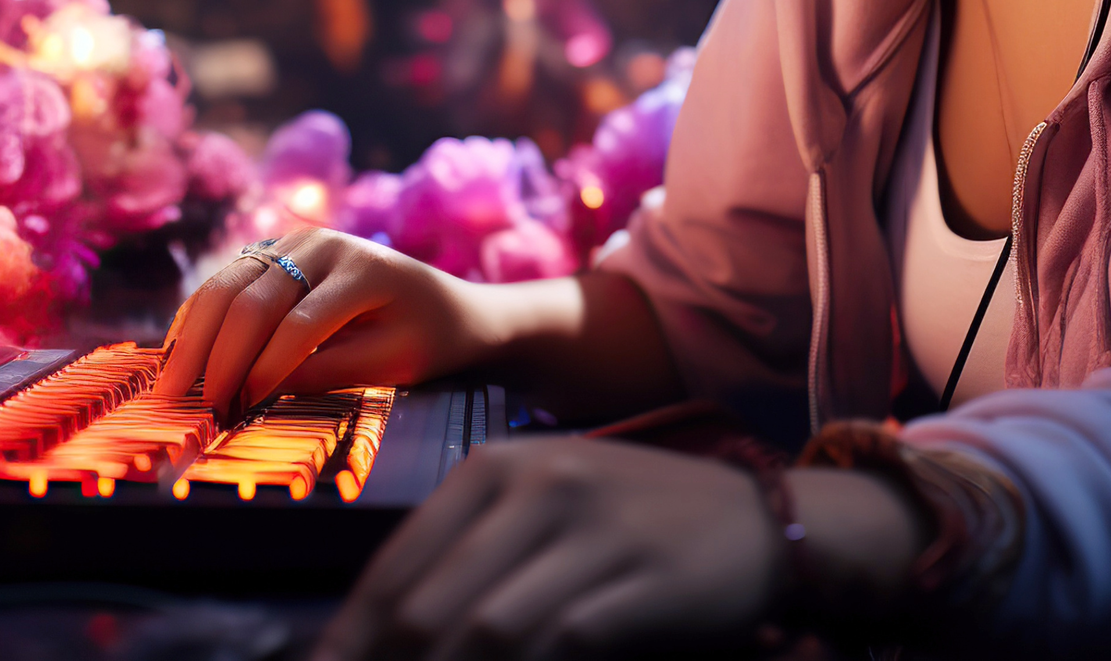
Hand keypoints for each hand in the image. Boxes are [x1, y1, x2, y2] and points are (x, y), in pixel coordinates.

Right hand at [155, 227, 485, 416]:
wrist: (447, 304)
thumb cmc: (426, 338)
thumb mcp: (391, 364)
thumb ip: (329, 373)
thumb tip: (257, 392)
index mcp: (363, 270)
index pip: (299, 323)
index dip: (263, 369)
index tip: (238, 412)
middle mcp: (323, 244)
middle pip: (253, 299)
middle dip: (217, 358)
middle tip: (193, 408)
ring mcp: (296, 241)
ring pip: (228, 284)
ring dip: (194, 337)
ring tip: (169, 388)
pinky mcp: (277, 251)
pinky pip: (227, 281)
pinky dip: (198, 318)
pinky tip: (178, 355)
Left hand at [310, 438, 784, 660]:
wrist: (761, 520)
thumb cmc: (634, 523)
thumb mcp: (546, 509)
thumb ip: (469, 556)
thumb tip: (384, 631)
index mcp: (498, 468)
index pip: (396, 566)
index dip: (350, 640)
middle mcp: (538, 487)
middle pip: (427, 605)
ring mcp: (591, 532)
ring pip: (482, 631)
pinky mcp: (638, 582)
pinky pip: (557, 646)